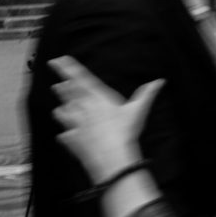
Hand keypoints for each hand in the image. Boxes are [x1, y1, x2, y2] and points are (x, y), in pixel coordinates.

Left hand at [49, 56, 161, 182]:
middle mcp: (83, 107)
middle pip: (68, 92)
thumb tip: (159, 82)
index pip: (80, 78)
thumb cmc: (125, 131)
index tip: (59, 60)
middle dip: (62, 85)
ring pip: (63, 111)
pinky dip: (65, 133)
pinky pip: (65, 134)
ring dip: (61, 105)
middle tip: (56, 79)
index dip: (68, 68)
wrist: (111, 156)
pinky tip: (65, 134)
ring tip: (58, 100)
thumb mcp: (138, 110)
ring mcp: (75, 123)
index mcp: (97, 97)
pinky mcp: (73, 139)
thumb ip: (146, 94)